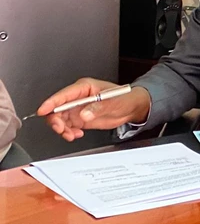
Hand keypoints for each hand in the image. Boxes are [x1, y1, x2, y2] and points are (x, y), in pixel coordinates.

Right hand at [36, 79, 151, 141]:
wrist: (131, 108)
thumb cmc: (124, 98)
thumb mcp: (113, 102)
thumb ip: (98, 108)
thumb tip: (84, 114)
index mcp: (84, 88)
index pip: (63, 95)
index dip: (51, 103)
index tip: (43, 111)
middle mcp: (77, 98)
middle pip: (57, 109)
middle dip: (56, 120)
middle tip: (62, 129)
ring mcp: (78, 109)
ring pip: (60, 120)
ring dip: (62, 129)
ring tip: (72, 135)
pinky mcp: (80, 119)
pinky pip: (67, 127)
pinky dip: (69, 132)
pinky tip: (77, 134)